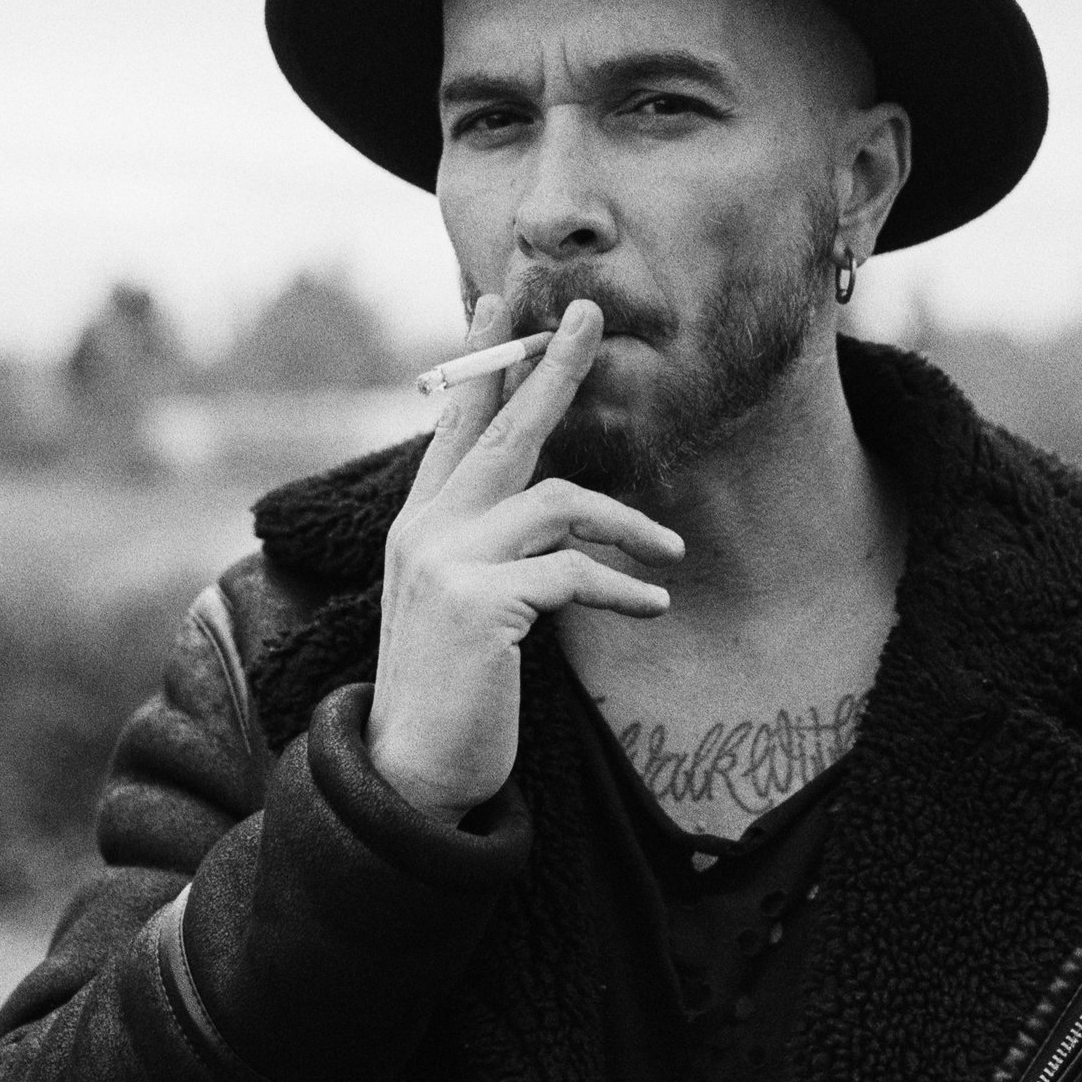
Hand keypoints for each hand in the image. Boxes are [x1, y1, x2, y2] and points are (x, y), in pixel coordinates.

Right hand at [364, 294, 682, 823]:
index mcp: (420, 524)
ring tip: (671, 554)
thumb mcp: (462, 604)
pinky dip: (623, 587)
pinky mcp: (477, 604)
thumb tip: (549, 502)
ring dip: (628, 523)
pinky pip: (573, 573)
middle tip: (592, 315)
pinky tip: (654, 607)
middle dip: (551, 366)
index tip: (498, 303)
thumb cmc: (454, 692)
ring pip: (558, 500)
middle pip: (501, 426)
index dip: (480, 363)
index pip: (453, 424)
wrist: (410, 777)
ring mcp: (444, 562)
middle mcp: (424, 530)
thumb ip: (489, 546)